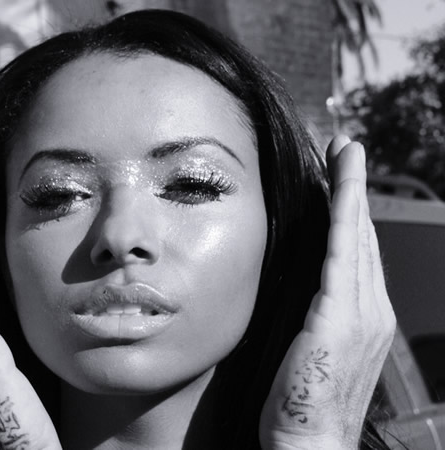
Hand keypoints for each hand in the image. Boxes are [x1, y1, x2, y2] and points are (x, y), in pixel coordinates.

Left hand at [259, 136, 395, 448]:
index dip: (349, 213)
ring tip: (346, 153)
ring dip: (351, 190)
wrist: (308, 443)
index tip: (339, 179)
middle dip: (354, 189)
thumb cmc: (298, 402)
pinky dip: (344, 215)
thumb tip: (293, 290)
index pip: (356, 252)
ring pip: (356, 236)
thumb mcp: (307, 349)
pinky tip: (340, 185)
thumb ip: (309, 315)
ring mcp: (361, 312)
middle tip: (347, 150)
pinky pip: (342, 253)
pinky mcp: (340, 316)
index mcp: (362, 317)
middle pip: (362, 236)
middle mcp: (371, 309)